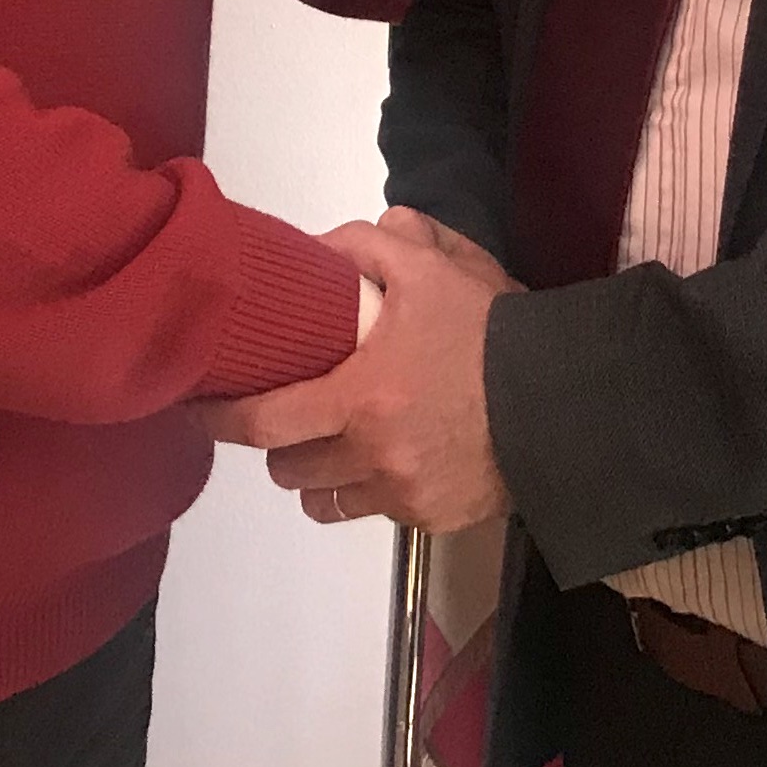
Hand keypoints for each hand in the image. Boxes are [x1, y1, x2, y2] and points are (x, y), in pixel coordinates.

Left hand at [199, 208, 521, 531]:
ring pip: (327, 500)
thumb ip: (368, 246)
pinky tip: (390, 461)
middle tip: (290, 417)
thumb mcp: (432, 268)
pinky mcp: (432, 519)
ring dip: (319, 474)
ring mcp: (401, 494)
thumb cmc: (489, 331)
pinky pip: (376, 513)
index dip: (222, 420)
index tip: (200, 409)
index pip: (264, 423)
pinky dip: (370, 491)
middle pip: (288, 468)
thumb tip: (319, 249)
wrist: (567, 398)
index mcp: (359, 396)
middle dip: (279, 445)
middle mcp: (371, 456)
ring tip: (336, 445)